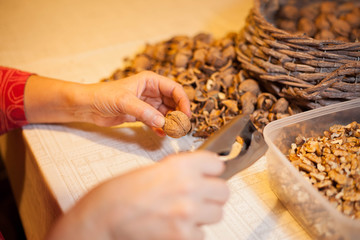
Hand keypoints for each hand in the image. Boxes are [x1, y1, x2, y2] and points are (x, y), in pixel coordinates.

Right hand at [46, 151, 229, 239]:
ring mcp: (188, 213)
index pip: (217, 165)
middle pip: (223, 191)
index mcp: (181, 166)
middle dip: (212, 194)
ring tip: (183, 213)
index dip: (212, 171)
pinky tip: (174, 226)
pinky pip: (201, 234)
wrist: (104, 216)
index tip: (209, 175)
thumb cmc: (123, 192)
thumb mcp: (156, 170)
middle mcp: (188, 187)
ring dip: (203, 215)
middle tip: (198, 197)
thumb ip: (183, 171)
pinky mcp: (183, 236)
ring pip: (216, 214)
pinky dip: (191, 232)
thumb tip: (202, 175)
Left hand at [88, 71, 190, 127]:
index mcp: (150, 81)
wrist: (88, 106)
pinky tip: (162, 134)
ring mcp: (147, 103)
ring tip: (173, 132)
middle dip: (178, 113)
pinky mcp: (141, 114)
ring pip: (166, 113)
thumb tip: (162, 122)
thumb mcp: (124, 101)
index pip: (174, 89)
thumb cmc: (103, 96)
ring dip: (170, 122)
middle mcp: (151, 91)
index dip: (183, 101)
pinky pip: (156, 121)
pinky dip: (160, 127)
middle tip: (181, 126)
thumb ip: (144, 112)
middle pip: (173, 102)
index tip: (186, 114)